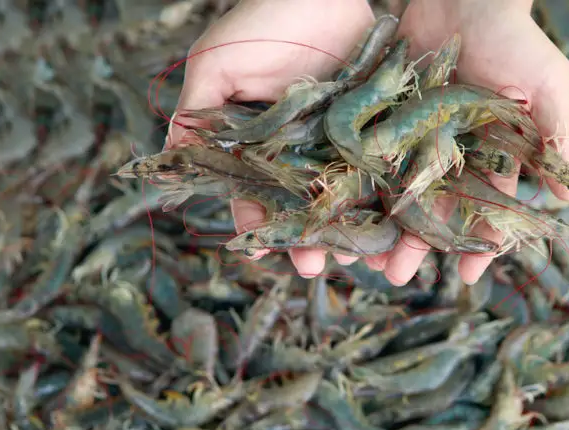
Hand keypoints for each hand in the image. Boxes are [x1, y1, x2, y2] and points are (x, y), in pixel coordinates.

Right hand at [165, 0, 374, 277]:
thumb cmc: (264, 21)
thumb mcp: (217, 64)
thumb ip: (198, 115)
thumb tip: (170, 161)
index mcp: (262, 145)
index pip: (255, 194)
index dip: (257, 223)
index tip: (263, 250)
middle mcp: (302, 152)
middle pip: (305, 208)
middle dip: (309, 240)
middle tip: (315, 267)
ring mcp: (342, 145)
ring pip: (347, 201)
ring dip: (352, 233)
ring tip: (360, 260)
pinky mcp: (379, 131)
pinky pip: (385, 176)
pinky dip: (391, 205)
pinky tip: (398, 233)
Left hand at [365, 0, 568, 285]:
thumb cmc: (514, 36)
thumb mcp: (545, 85)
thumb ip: (556, 137)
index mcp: (493, 152)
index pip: (486, 208)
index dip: (479, 243)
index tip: (467, 276)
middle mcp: (453, 151)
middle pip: (433, 208)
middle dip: (418, 245)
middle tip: (397, 279)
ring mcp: (417, 134)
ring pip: (398, 190)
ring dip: (382, 224)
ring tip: (364, 259)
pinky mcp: (387, 115)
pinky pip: (371, 157)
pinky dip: (358, 185)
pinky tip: (343, 212)